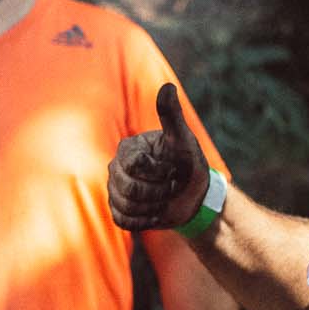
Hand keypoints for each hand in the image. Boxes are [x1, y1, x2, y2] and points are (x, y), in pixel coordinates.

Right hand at [108, 82, 208, 231]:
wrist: (193, 196)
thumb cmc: (188, 163)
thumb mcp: (183, 140)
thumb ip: (171, 115)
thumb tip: (167, 87)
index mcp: (128, 149)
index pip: (135, 166)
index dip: (158, 172)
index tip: (172, 169)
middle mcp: (116, 168)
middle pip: (129, 189)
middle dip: (158, 192)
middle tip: (172, 187)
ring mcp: (115, 190)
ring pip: (127, 207)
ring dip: (154, 208)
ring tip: (165, 199)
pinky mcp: (118, 211)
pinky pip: (124, 221)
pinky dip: (145, 221)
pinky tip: (156, 212)